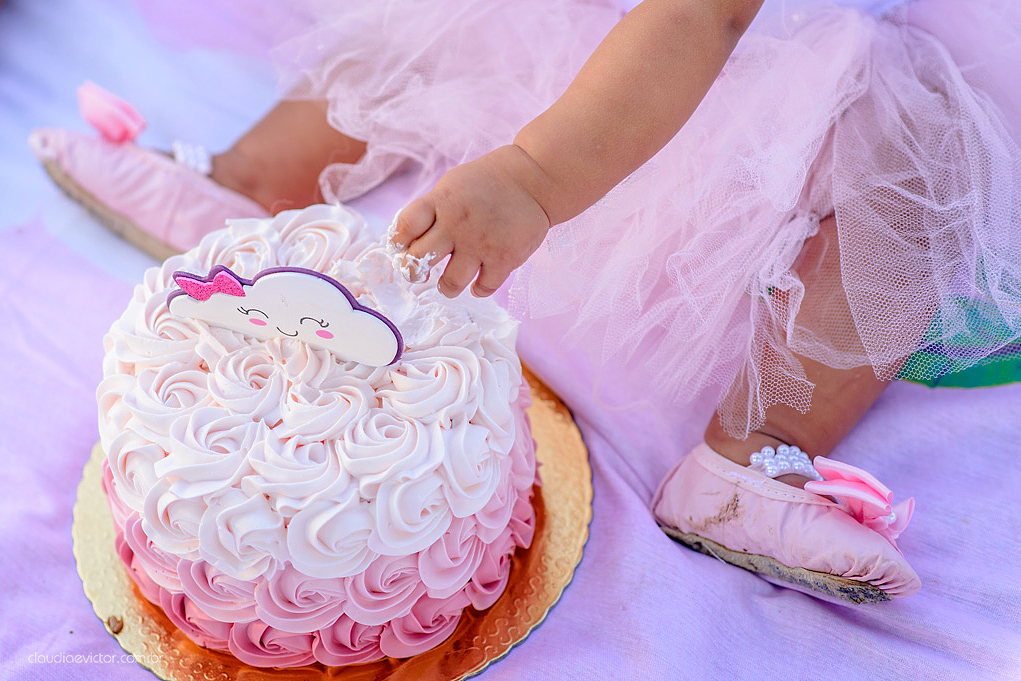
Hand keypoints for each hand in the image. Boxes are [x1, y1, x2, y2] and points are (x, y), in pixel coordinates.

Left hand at [389, 145, 551, 297]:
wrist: (534, 179)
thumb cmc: (487, 183)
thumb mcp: (451, 185)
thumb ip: (431, 211)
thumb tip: (408, 242)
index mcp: (441, 202)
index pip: (404, 228)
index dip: (398, 243)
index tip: (403, 249)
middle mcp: (457, 224)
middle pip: (419, 260)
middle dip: (414, 272)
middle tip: (420, 273)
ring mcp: (481, 243)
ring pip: (450, 283)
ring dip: (446, 287)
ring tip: (449, 283)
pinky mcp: (505, 258)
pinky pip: (483, 288)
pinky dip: (478, 288)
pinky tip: (479, 280)